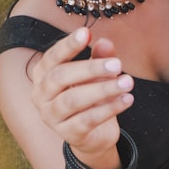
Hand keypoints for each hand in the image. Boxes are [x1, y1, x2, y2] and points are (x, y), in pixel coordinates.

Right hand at [29, 27, 133, 165]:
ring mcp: (51, 117)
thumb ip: (99, 58)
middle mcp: (40, 96)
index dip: (68, 45)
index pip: (52, 57)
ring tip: (127, 82)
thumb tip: (105, 42)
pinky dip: (109, 108)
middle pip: (60, 77)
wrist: (93, 135)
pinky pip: (87, 120)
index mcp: (43, 75)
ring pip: (73, 100)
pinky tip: (127, 99)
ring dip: (103, 89)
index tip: (87, 33)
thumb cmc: (90, 98)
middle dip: (90, 68)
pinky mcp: (68, 135)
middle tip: (117, 64)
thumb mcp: (96, 75)